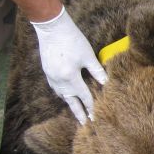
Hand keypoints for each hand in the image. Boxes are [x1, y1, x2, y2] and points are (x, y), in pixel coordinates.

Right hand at [32, 7, 107, 124]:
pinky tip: (66, 95)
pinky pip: (55, 88)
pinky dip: (62, 94)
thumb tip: (107, 84)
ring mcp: (51, 76)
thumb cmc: (72, 40)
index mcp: (70, 78)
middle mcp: (59, 80)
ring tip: (77, 111)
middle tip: (84, 125)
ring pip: (61, 95)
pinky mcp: (47, 71)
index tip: (96, 118)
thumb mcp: (88, 56)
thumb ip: (97, 72)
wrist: (51, 27)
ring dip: (69, 103)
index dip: (91, 108)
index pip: (84, 97)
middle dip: (78, 113)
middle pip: (70, 101)